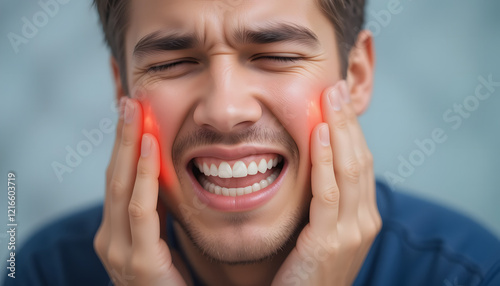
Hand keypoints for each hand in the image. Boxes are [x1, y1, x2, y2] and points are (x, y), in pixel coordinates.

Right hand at [93, 98, 186, 285]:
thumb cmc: (169, 280)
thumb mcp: (159, 238)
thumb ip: (156, 211)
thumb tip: (163, 175)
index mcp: (114, 231)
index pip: (117, 179)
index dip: (122, 145)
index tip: (131, 113)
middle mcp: (109, 237)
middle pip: (114, 175)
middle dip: (121, 135)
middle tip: (129, 99)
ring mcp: (118, 249)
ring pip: (121, 185)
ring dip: (128, 144)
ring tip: (134, 110)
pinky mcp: (137, 260)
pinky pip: (140, 209)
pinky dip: (144, 175)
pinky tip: (150, 146)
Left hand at [272, 81, 381, 285]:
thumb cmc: (306, 270)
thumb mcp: (321, 231)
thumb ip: (324, 201)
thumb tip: (310, 162)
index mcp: (364, 216)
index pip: (360, 162)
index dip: (351, 128)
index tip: (338, 99)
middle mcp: (364, 220)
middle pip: (359, 158)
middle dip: (348, 120)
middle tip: (336, 86)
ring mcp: (351, 232)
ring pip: (349, 170)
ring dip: (339, 129)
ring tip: (330, 97)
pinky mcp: (327, 242)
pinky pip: (327, 193)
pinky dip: (324, 161)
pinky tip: (319, 134)